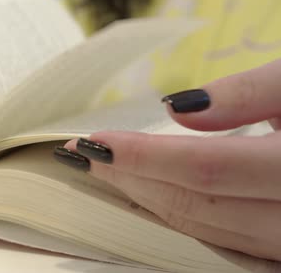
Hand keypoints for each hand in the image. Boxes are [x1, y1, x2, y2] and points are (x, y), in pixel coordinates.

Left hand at [62, 59, 280, 260]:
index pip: (206, 168)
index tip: (94, 141)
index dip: (143, 156)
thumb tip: (178, 108)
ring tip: (104, 171)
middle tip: (82, 154)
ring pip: (204, 228)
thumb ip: (249, 94)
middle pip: (195, 203)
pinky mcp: (279, 249)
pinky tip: (148, 195)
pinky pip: (220, 240)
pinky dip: (179, 216)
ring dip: (146, 199)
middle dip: (130, 177)